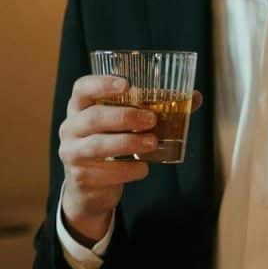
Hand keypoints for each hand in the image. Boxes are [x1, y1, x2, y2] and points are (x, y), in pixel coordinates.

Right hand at [58, 75, 202, 244]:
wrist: (92, 186)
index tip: (127, 85)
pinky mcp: (81, 177)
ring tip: (153, 142)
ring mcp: (72, 153)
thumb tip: (194, 97)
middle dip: (125, 117)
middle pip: (93, 117)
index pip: (82, 88)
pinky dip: (129, 169)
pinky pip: (106, 172)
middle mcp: (70, 128)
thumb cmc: (113, 142)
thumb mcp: (127, 123)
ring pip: (98, 145)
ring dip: (129, 143)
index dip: (101, 83)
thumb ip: (156, 109)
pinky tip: (144, 167)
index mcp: (81, 107)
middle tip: (152, 119)